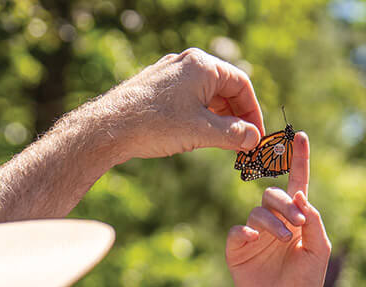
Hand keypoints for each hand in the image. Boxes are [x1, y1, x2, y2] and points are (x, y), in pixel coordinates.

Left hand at [107, 49, 264, 161]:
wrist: (109, 127)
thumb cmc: (156, 125)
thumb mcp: (202, 132)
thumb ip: (233, 134)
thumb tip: (253, 138)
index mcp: (202, 66)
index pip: (241, 84)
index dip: (253, 112)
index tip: (256, 136)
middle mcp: (187, 63)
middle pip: (225, 88)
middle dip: (236, 117)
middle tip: (242, 143)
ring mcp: (170, 74)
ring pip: (206, 95)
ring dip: (219, 119)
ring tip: (223, 144)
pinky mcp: (157, 87)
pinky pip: (189, 99)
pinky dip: (200, 117)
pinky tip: (198, 136)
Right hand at [226, 133, 331, 286]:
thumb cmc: (307, 282)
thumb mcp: (320, 249)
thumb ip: (314, 220)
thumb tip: (301, 193)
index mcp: (296, 220)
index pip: (296, 184)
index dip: (299, 161)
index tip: (300, 136)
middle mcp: (274, 223)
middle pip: (273, 195)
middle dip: (286, 204)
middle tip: (299, 222)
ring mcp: (255, 236)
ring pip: (257, 212)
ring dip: (273, 222)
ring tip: (285, 240)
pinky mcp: (238, 251)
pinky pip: (237, 232)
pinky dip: (245, 232)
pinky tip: (254, 240)